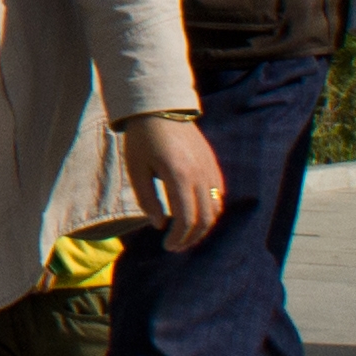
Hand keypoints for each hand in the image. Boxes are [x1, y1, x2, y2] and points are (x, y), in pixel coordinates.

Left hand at [123, 113, 227, 249]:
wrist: (160, 109)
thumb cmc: (142, 139)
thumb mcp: (135, 168)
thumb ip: (147, 199)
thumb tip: (159, 225)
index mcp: (179, 176)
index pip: (187, 219)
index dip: (179, 238)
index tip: (167, 245)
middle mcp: (200, 175)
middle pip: (205, 219)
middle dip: (191, 238)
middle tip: (176, 246)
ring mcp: (211, 170)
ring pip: (216, 209)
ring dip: (203, 227)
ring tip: (185, 235)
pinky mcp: (214, 165)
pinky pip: (219, 195)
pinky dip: (210, 211)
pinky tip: (195, 215)